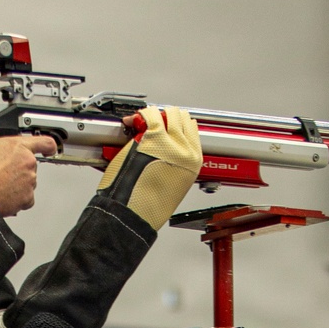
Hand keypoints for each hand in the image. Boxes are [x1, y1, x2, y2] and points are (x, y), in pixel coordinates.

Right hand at [0, 133, 57, 216]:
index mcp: (18, 146)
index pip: (44, 142)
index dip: (48, 146)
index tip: (49, 149)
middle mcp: (28, 163)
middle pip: (30, 164)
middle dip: (18, 168)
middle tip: (3, 172)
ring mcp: (29, 181)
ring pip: (27, 182)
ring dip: (17, 184)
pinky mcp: (27, 198)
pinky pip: (26, 198)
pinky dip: (17, 198)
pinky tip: (3, 195)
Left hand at [96, 106, 201, 230]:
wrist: (134, 214)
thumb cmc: (147, 205)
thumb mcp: (173, 183)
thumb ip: (174, 162)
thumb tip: (167, 147)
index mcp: (194, 163)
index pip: (192, 129)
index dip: (178, 124)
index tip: (166, 125)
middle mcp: (186, 151)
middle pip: (182, 118)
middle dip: (167, 117)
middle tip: (154, 123)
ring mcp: (171, 144)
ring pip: (170, 113)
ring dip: (157, 113)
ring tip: (144, 121)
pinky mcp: (154, 139)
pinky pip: (151, 115)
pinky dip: (143, 113)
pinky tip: (135, 120)